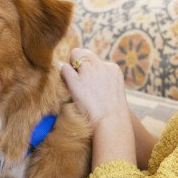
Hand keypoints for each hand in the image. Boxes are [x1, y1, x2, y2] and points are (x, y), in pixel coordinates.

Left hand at [61, 48, 135, 166]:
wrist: (111, 123)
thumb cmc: (112, 114)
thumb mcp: (114, 93)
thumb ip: (104, 82)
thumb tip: (90, 79)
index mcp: (113, 69)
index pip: (95, 61)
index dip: (89, 70)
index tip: (88, 82)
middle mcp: (101, 66)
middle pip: (84, 53)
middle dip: (78, 62)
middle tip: (76, 77)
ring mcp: (89, 72)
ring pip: (75, 55)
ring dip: (71, 67)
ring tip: (72, 82)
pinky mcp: (77, 81)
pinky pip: (65, 68)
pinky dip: (63, 75)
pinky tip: (66, 85)